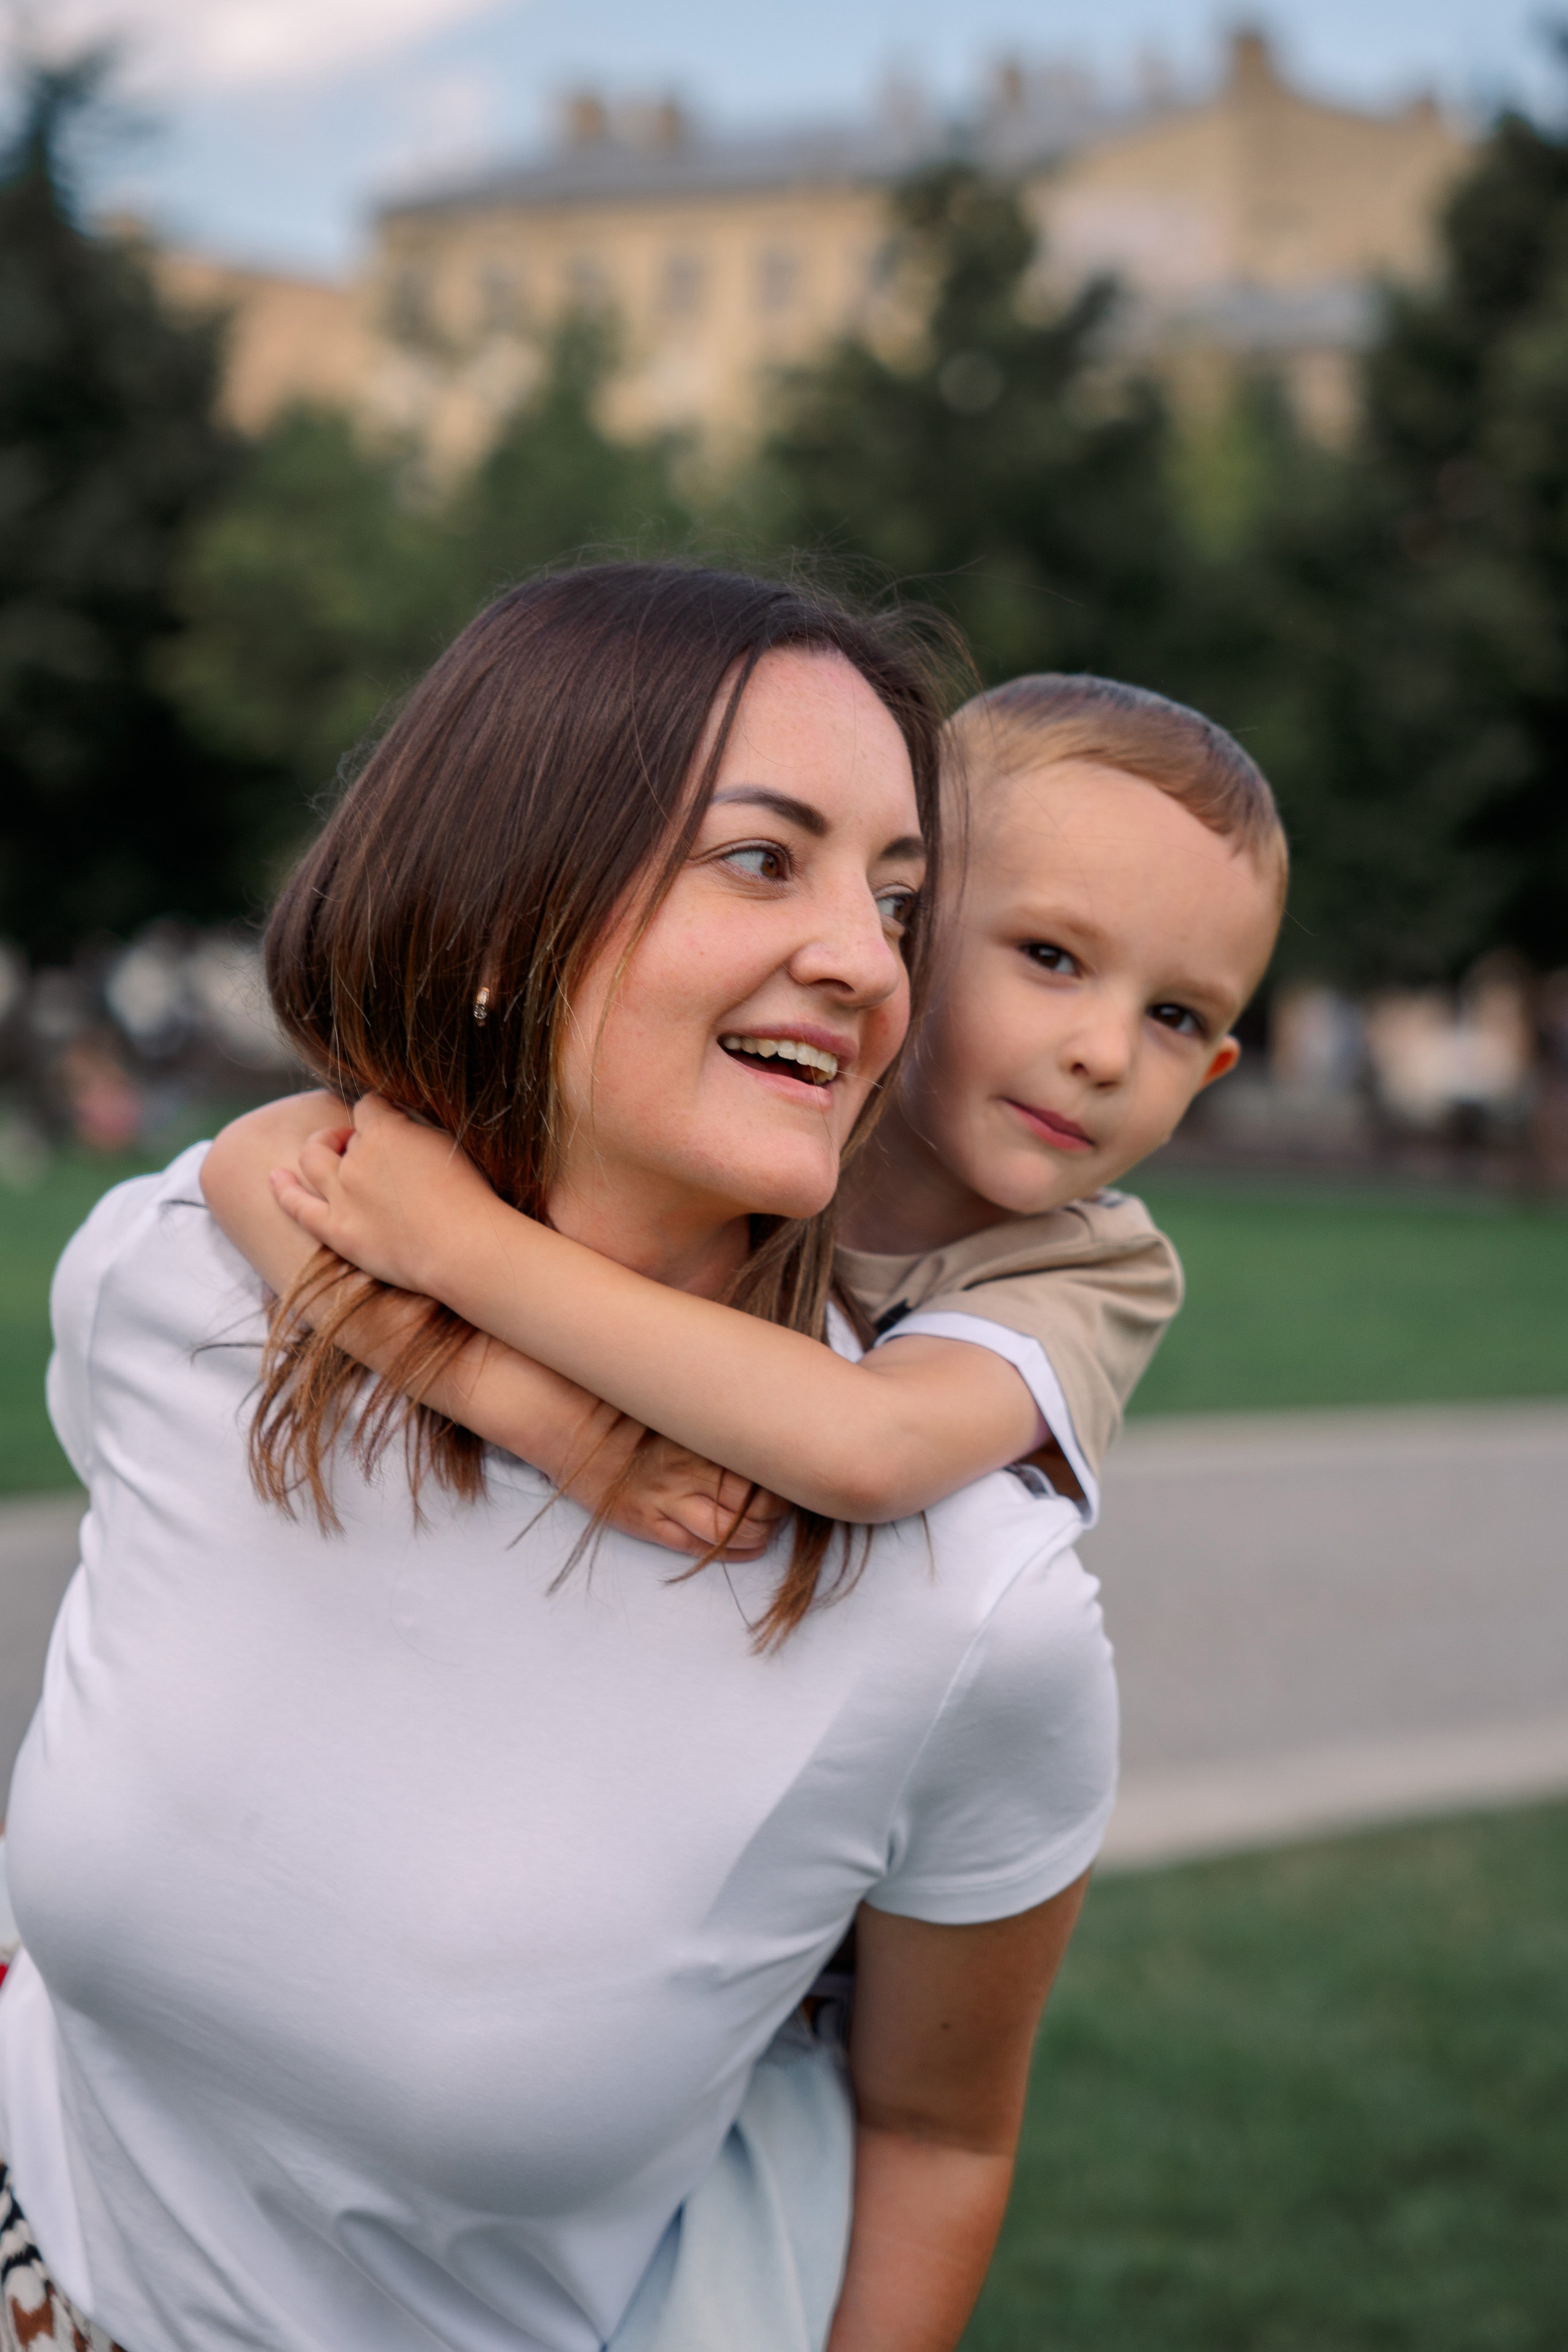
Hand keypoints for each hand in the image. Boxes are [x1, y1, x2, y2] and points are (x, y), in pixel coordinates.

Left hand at [269, 1094, 496, 1297]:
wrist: (464, 1249)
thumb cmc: (471, 1198)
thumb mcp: (450, 1145)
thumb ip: (417, 1130)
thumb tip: (399, 1121)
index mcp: (386, 1131)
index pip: (369, 1107)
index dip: (378, 1113)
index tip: (389, 1123)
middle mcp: (356, 1159)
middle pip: (338, 1134)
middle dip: (345, 1134)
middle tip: (361, 1144)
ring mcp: (342, 1196)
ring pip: (312, 1160)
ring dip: (319, 1150)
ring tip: (327, 1154)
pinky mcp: (338, 1231)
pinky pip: (298, 1206)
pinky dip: (284, 1189)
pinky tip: (276, 1178)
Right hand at [562, 1424, 786, 1559]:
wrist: (569, 1422)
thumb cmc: (626, 1404)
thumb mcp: (677, 1399)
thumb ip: (716, 1408)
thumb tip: (762, 1402)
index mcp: (700, 1436)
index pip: (762, 1468)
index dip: (784, 1480)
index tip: (789, 1476)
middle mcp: (687, 1470)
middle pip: (754, 1506)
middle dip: (777, 1514)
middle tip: (782, 1508)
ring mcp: (665, 1500)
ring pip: (729, 1532)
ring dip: (757, 1537)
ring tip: (765, 1529)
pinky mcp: (646, 1521)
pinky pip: (696, 1548)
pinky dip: (728, 1552)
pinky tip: (745, 1546)